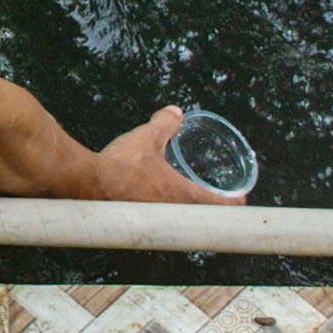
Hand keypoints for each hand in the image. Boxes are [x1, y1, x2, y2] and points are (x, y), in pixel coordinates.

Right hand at [88, 105, 240, 207]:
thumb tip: (176, 111)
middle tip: (213, 202)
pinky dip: (159, 212)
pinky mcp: (134, 221)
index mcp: (180, 194)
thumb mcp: (148, 137)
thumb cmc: (122, 164)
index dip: (232, 202)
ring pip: (176, 219)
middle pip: (198, 216)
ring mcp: (152, 219)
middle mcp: (170, 211)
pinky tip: (149, 202)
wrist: (90, 183)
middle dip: (207, 210)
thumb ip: (165, 124)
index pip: (216, 203)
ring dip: (182, 212)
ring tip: (181, 201)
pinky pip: (155, 219)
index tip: (242, 201)